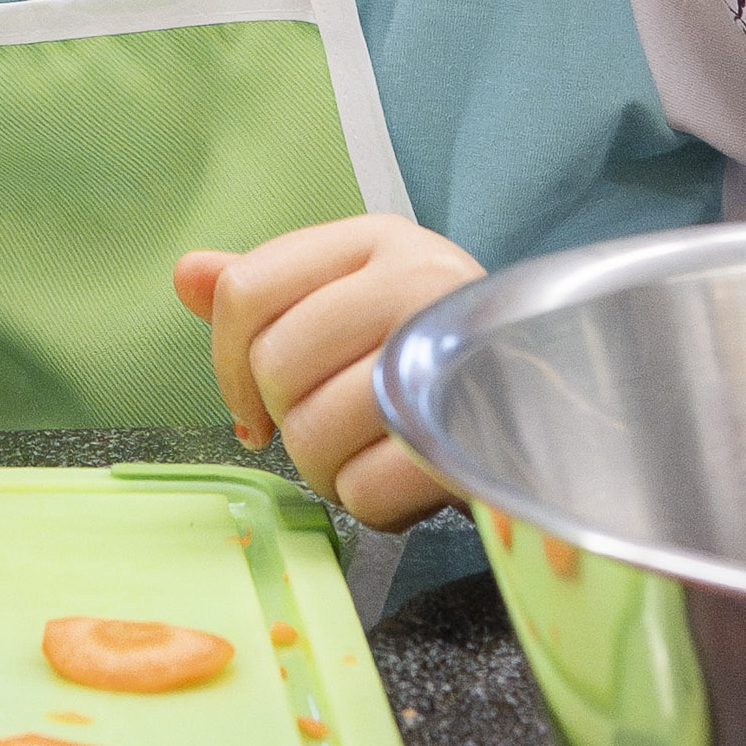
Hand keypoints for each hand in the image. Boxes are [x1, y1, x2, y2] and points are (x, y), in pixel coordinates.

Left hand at [172, 217, 484, 528]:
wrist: (558, 407)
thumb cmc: (438, 361)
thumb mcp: (355, 307)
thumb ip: (273, 295)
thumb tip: (187, 273)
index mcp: (375, 241)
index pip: (246, 291)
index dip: (229, 364)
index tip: (255, 407)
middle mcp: (415, 279)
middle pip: (275, 366)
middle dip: (289, 422)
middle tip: (333, 431)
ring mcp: (447, 350)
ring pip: (313, 433)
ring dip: (329, 470)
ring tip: (372, 455)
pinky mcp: (471, 429)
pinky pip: (366, 489)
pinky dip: (373, 504)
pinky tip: (404, 482)